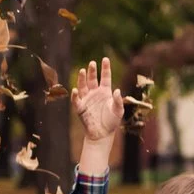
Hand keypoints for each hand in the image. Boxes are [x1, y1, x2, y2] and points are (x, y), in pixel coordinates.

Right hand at [73, 58, 121, 175]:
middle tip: (92, 63)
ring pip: (83, 86)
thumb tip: (117, 90)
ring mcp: (87, 99)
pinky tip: (75, 90)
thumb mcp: (118, 111)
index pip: (105, 77)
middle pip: (93, 79)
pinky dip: (75, 95)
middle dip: (92, 71)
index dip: (105, 68)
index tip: (105, 59)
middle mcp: (95, 93)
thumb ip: (118, 100)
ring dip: (82, 79)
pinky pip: (76, 99)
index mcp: (105, 92)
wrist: (102, 134)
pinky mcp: (80, 107)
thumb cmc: (111, 122)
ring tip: (82, 70)